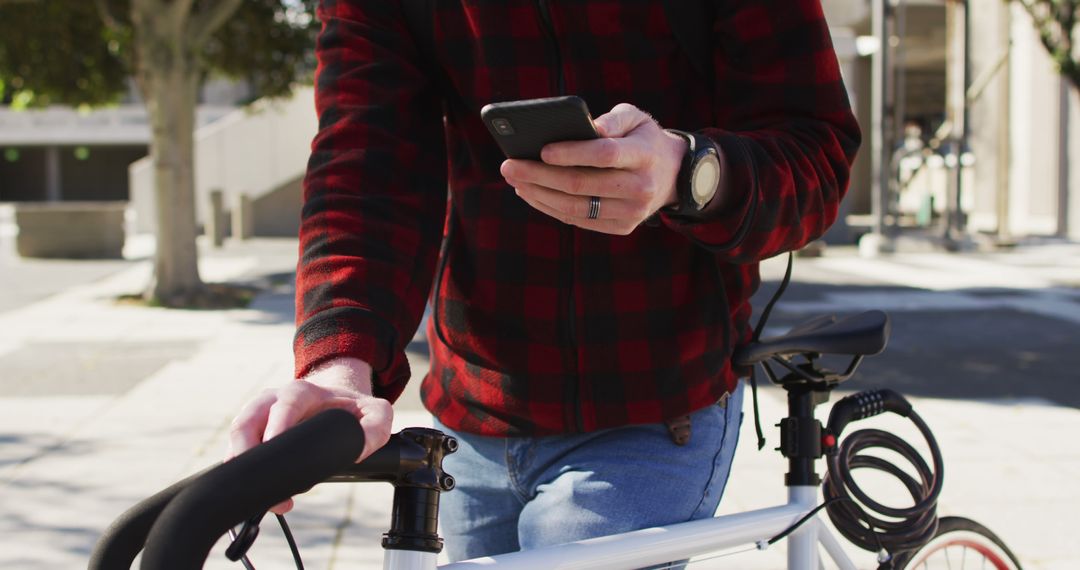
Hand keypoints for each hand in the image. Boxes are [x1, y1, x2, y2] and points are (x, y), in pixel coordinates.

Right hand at [227, 357, 392, 513]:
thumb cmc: (352, 409)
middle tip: (261, 482)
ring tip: (264, 495)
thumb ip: (376, 427)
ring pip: (237, 435)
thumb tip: (359, 450)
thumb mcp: (374, 412)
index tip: (274, 447)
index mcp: (302, 392)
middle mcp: (274, 400)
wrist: (336, 403)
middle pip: (247, 420)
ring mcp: (260, 415)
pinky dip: (243, 470)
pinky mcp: (253, 432)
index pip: (284, 405)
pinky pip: (237, 449)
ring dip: (241, 464)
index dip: (277, 425)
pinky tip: (259, 491)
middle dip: (248, 450)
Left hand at [500, 103, 687, 234]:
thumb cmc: (642, 139)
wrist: (672, 175)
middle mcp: (640, 187)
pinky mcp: (622, 227)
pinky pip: (579, 219)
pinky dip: (550, 207)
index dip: (571, 153)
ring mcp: (632, 212)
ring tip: (514, 180)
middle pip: (582, 184)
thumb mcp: (636, 118)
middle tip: (509, 166)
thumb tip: (587, 126)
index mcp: (644, 155)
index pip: (604, 155)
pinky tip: (531, 192)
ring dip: (538, 194)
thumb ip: (612, 119)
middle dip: (539, 175)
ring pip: (575, 207)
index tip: (541, 149)